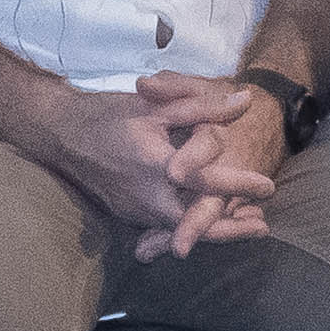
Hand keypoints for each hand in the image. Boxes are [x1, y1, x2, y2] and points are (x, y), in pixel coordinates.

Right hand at [38, 81, 279, 258]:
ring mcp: (136, 212)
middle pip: (197, 226)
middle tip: (263, 226)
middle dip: (232, 229)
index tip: (268, 186)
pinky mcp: (129, 216)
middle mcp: (147, 197)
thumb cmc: (111, 116)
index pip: (205, 181)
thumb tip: (246, 101)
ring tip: (248, 223)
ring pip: (182, 230)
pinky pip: (166, 226)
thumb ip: (204, 106)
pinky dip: (191, 225)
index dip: (239, 184)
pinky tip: (212, 218)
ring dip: (216, 229)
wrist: (62, 135)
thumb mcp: (158, 105)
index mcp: (156, 167)